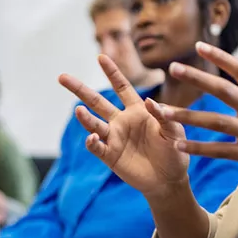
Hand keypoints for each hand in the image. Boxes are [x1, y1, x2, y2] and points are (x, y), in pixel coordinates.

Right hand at [58, 55, 190, 199]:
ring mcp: (114, 138)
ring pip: (93, 123)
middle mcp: (121, 121)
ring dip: (84, 117)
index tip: (101, 56)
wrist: (169, 181)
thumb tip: (150, 101)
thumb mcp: (174, 131)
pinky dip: (91, 141)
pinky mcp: (110, 156)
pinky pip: (96, 147)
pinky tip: (91, 137)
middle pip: (97, 101)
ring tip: (78, 109)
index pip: (121, 87)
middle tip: (62, 76)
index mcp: (137, 110)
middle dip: (79, 89)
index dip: (111, 72)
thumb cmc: (175, 152)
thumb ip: (164, 116)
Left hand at [158, 42, 237, 190]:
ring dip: (186, 115)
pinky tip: (179, 143)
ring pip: (214, 121)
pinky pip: (219, 150)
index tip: (199, 45)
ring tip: (162, 111)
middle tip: (173, 67)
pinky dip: (197, 147)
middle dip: (197, 78)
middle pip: (223, 90)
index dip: (220, 56)